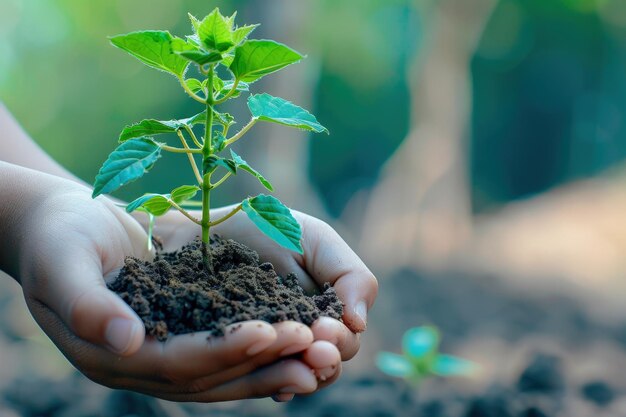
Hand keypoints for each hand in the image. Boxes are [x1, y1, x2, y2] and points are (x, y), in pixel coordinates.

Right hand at [13, 175, 337, 400]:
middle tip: (312, 348)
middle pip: (208, 376)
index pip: (176, 361)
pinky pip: (221, 354)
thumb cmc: (59, 236)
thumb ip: (87, 304)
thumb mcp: (62, 261)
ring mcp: (157, 354)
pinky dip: (256, 354)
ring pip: (221, 374)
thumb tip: (128, 340)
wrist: (63, 226)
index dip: (223, 349)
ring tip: (316, 358)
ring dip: (269, 367)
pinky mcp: (175, 336)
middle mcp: (137, 364)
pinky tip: (291, 344)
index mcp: (107, 353)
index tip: (269, 331)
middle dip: (261, 363)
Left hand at [154, 205, 378, 378]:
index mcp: (326, 307)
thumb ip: (350, 275)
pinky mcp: (244, 353)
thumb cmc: (266, 227)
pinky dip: (275, 383)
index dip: (341, 338)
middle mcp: (305, 330)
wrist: (208, 228)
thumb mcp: (316, 241)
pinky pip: (264, 378)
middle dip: (327, 357)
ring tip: (297, 369)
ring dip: (305, 374)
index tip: (325, 329)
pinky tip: (276, 386)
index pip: (347, 337)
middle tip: (315, 350)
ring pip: (301, 375)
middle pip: (329, 360)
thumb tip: (361, 322)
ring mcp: (274, 345)